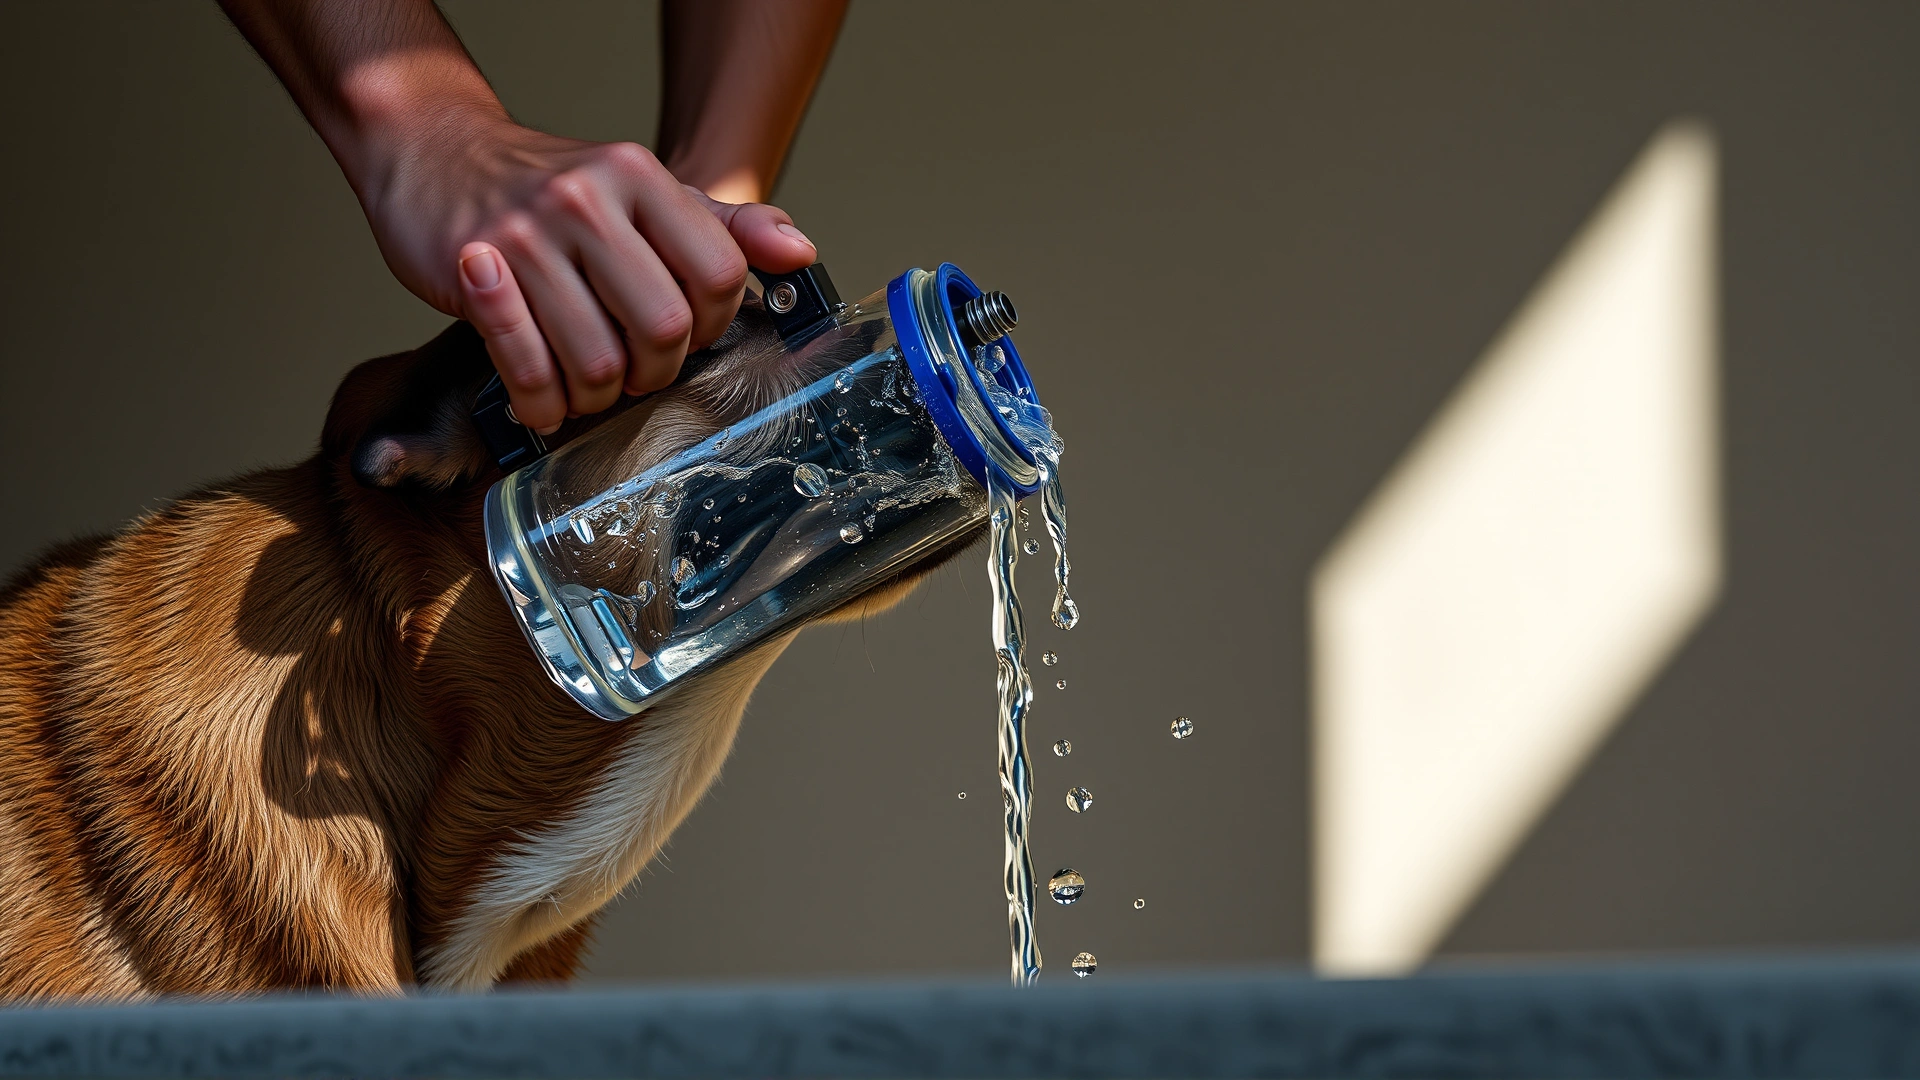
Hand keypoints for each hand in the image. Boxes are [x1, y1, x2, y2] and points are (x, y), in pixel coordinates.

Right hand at [360, 107, 816, 432]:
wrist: (436, 152)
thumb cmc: (549, 189)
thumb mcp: (644, 192)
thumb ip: (723, 226)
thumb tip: (799, 251)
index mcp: (642, 179)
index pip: (718, 275)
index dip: (710, 324)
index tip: (684, 332)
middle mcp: (588, 200)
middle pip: (663, 329)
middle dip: (654, 372)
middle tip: (633, 370)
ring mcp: (528, 234)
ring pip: (597, 361)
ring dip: (595, 396)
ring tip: (584, 384)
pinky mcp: (474, 271)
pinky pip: (528, 370)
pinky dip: (541, 403)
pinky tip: (542, 399)